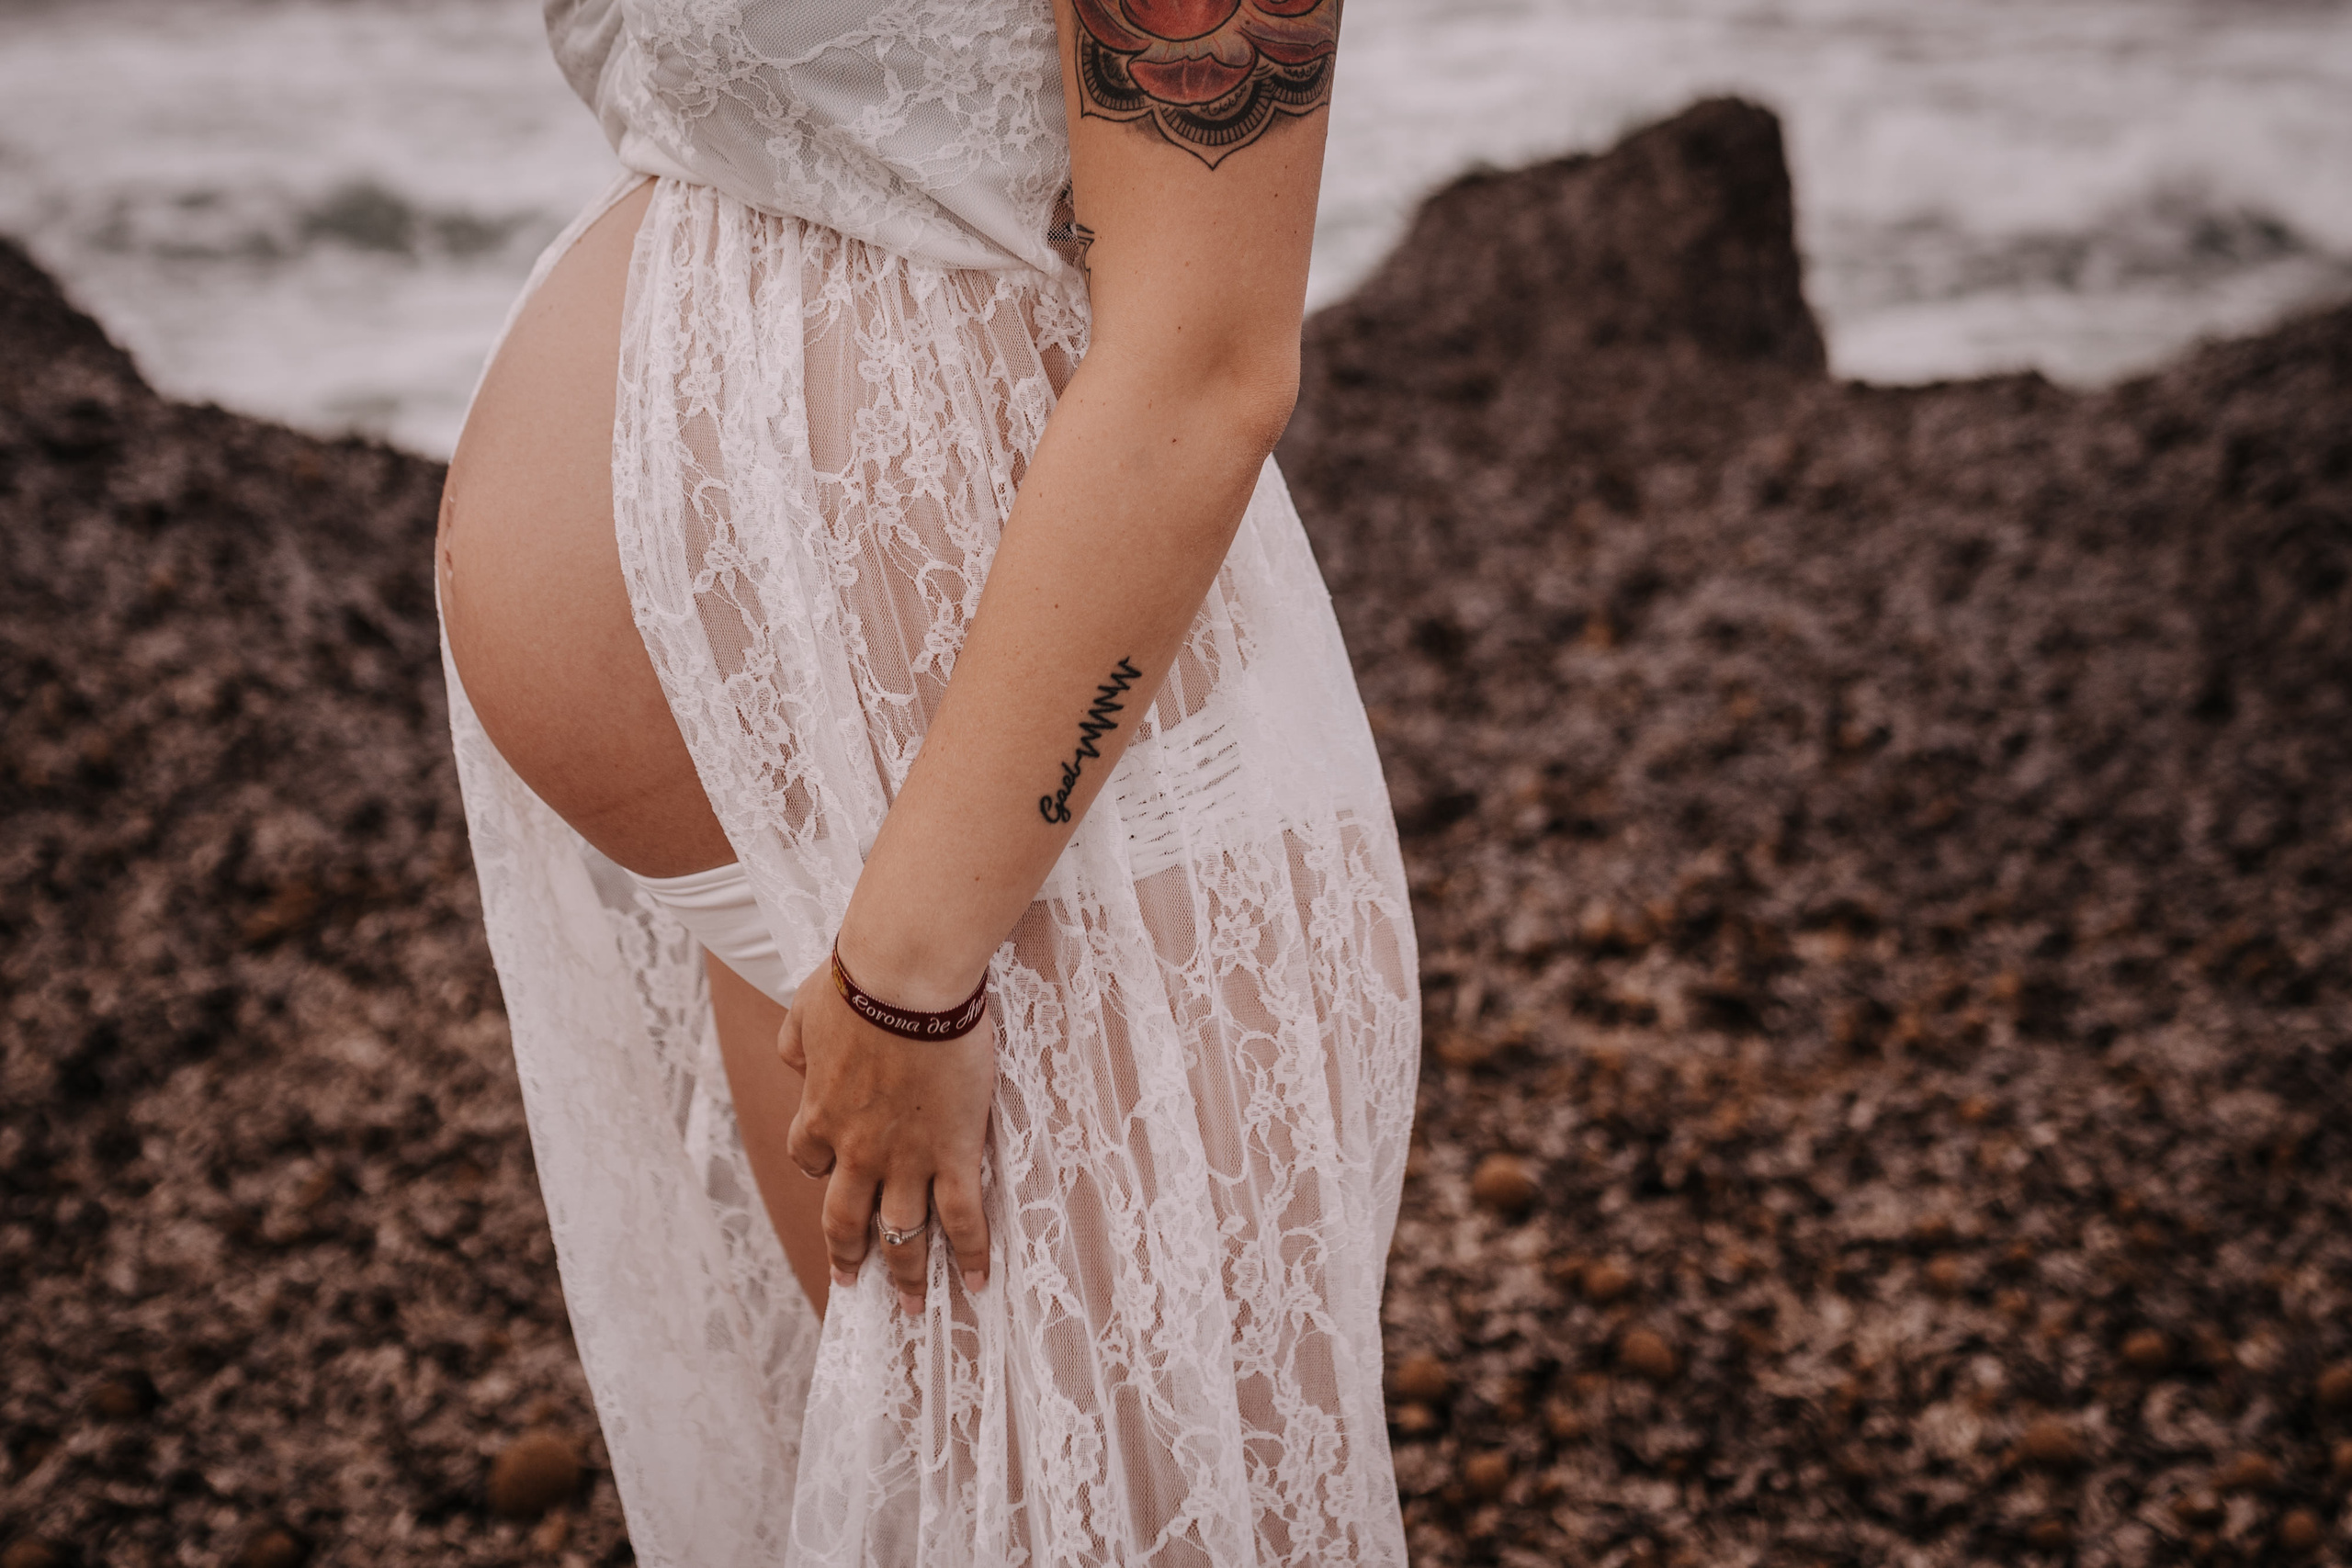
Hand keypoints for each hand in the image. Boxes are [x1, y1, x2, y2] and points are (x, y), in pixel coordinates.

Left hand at [780, 954, 996, 1314]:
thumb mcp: (804, 1013)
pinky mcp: (952, 1152)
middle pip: (845, 1220)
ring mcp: (904, 1158)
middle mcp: (855, 1150)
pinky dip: (969, 1254)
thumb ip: (795, 1043)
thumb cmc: (857, 984)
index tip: (831, 1171)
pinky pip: (961, 1217)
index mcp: (818, 1114)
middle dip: (849, 1256)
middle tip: (852, 1280)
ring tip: (912, 1304)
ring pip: (901, 1232)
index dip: (821, 1169)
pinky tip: (978, 1282)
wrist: (906, 980)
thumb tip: (795, 1062)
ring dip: (906, 1273)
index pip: (809, 1159)